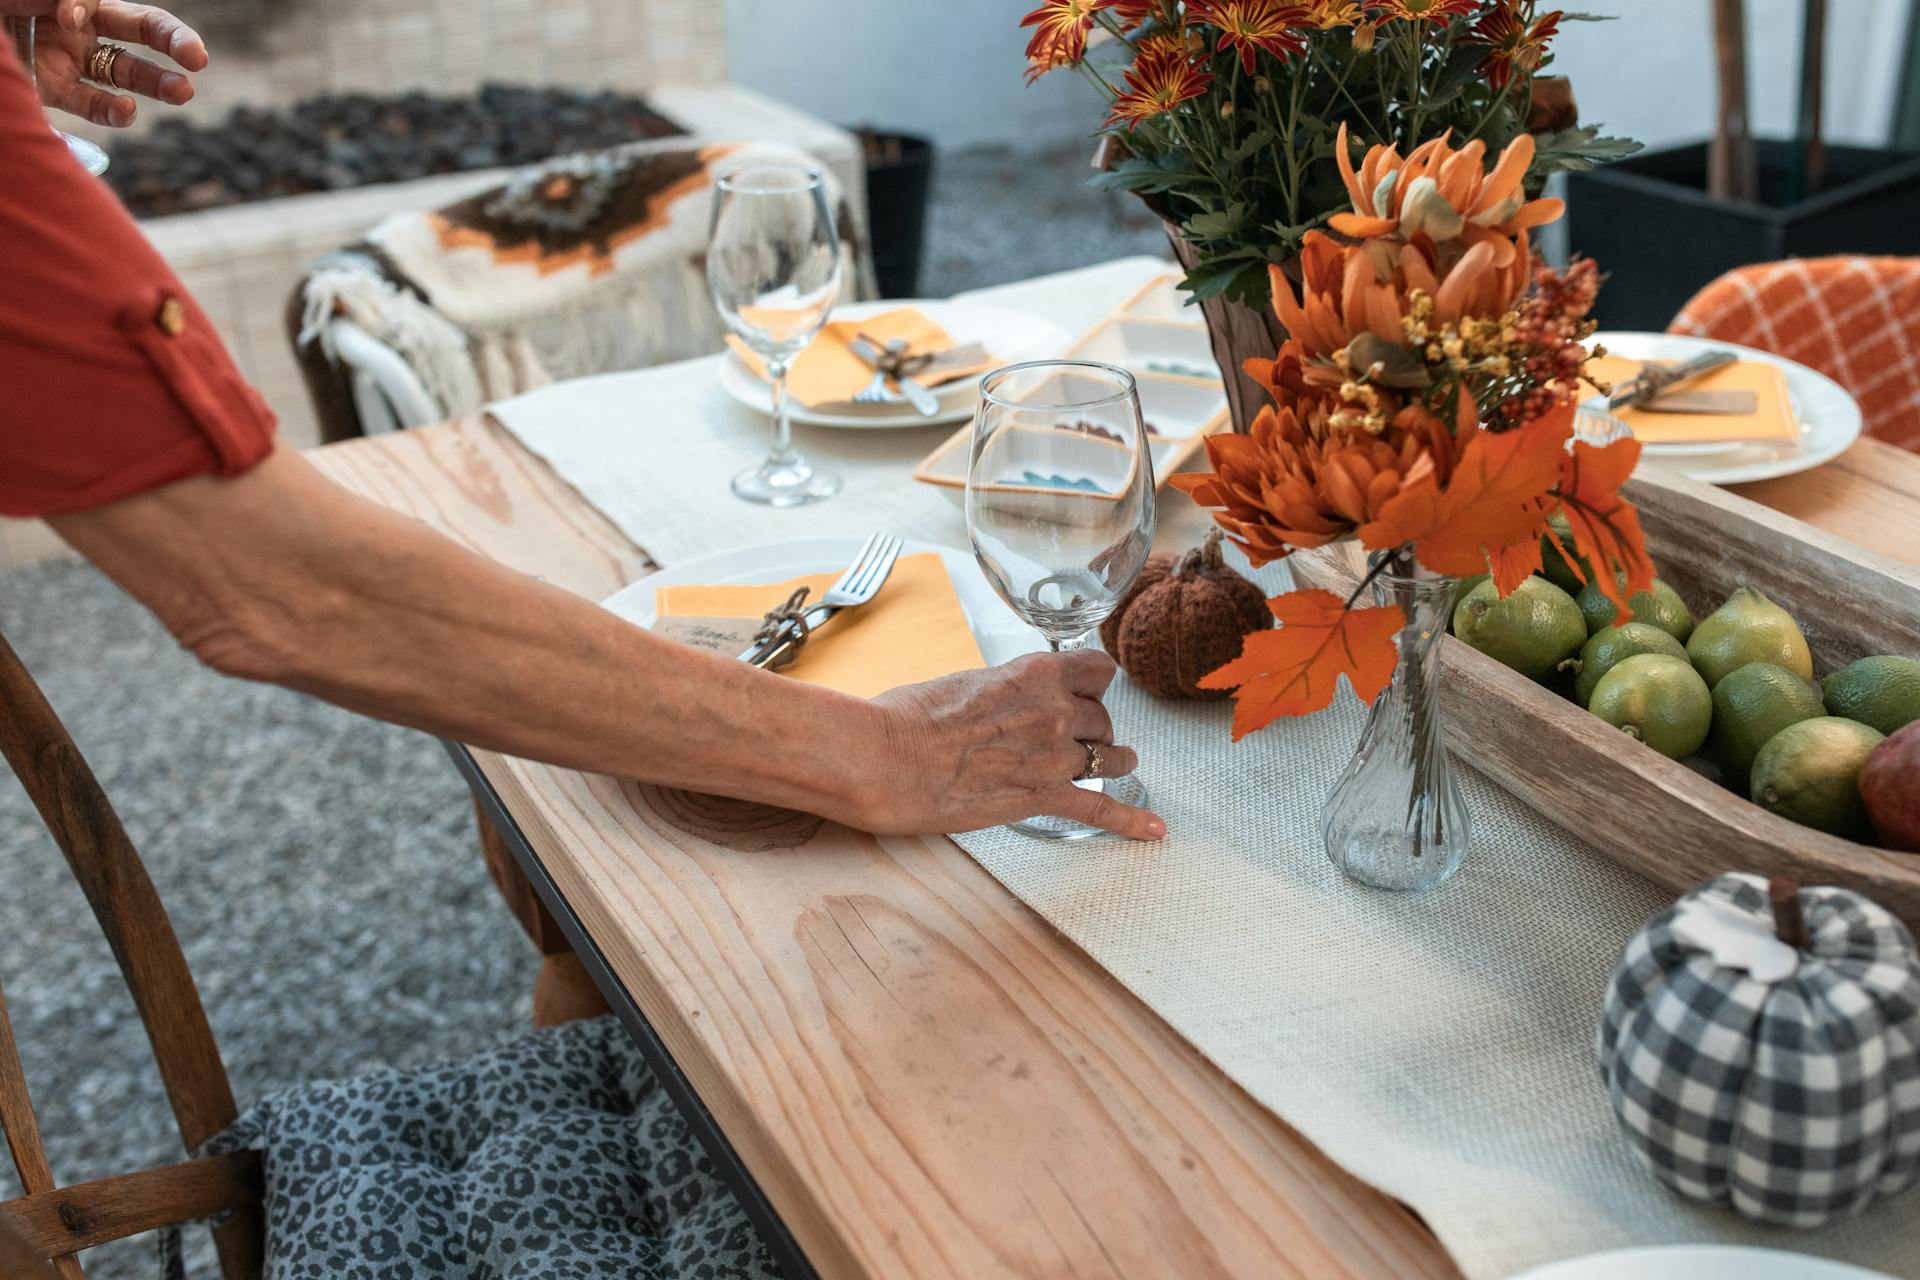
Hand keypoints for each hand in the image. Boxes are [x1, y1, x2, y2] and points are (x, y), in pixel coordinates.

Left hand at [10, 1, 205, 126]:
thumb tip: (75, 9)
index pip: (109, 3)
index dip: (121, 16)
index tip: (106, 28)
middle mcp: (73, 23)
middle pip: (135, 30)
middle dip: (170, 44)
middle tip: (196, 62)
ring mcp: (65, 57)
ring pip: (123, 70)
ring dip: (155, 83)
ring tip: (183, 93)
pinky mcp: (52, 89)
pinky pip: (90, 102)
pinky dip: (111, 111)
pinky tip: (126, 112)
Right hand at [866, 649, 1164, 839]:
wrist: (886, 758)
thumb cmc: (908, 718)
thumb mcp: (965, 683)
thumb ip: (1002, 692)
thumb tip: (1003, 705)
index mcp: (1034, 673)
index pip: (1097, 670)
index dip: (1093, 683)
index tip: (1088, 690)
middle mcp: (1054, 710)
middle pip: (1101, 717)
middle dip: (1090, 727)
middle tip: (1071, 738)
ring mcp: (1053, 756)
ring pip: (1108, 757)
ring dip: (1111, 761)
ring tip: (1118, 763)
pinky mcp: (1042, 797)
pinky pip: (1099, 810)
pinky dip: (1130, 821)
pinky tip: (1152, 830)